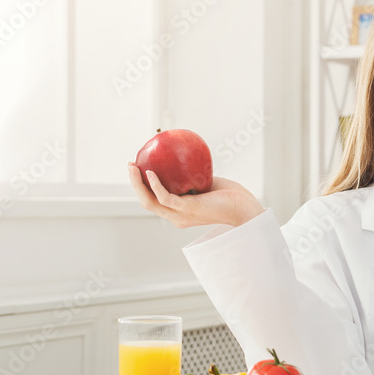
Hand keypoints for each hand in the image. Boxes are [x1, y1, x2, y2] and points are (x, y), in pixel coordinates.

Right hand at [128, 162, 264, 227]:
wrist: (243, 207)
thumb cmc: (229, 195)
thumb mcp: (205, 183)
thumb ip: (191, 176)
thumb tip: (181, 157)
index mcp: (179, 213)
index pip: (154, 202)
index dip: (141, 187)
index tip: (137, 169)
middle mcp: (176, 217)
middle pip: (146, 202)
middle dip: (134, 184)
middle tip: (130, 165)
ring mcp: (181, 215)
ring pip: (150, 201)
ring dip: (138, 184)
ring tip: (133, 166)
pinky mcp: (188, 209)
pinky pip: (165, 197)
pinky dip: (155, 185)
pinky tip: (150, 172)